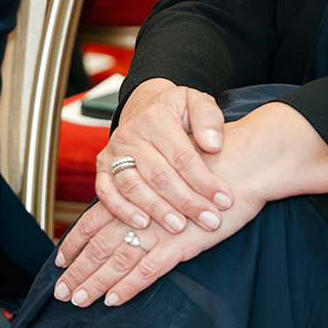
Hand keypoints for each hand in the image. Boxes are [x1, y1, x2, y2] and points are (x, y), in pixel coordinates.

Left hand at [54, 101, 327, 306]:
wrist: (246, 159)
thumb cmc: (216, 162)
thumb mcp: (176, 167)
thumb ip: (153, 186)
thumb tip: (136, 207)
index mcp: (137, 190)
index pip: (96, 219)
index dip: (76, 240)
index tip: (60, 258)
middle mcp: (142, 209)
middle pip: (99, 244)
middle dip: (78, 270)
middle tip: (61, 291)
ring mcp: (159, 228)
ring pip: (117, 260)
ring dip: (95, 283)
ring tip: (78, 300)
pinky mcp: (180, 243)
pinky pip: (147, 270)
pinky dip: (129, 286)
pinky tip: (114, 299)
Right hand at [91, 78, 232, 236]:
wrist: (143, 105)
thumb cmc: (175, 109)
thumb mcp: (196, 101)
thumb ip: (209, 118)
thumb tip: (213, 145)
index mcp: (157, 119)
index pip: (183, 156)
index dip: (205, 181)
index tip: (225, 200)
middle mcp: (131, 135)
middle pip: (160, 176)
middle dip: (187, 202)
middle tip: (210, 220)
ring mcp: (114, 153)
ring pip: (133, 186)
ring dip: (157, 210)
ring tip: (180, 226)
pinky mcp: (102, 168)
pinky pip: (107, 192)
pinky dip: (122, 210)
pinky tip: (143, 223)